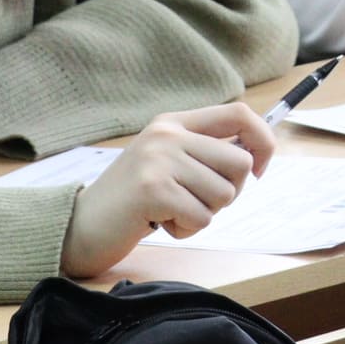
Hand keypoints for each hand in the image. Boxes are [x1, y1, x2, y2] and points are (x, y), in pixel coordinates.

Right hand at [60, 103, 278, 276]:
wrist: (81, 224)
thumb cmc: (133, 199)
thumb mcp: (168, 161)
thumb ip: (205, 153)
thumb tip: (257, 155)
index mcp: (173, 122)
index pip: (239, 114)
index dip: (263, 142)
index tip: (259, 170)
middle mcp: (167, 134)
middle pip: (240, 163)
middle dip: (228, 193)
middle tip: (194, 201)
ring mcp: (159, 160)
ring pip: (224, 194)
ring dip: (203, 214)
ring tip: (170, 211)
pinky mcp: (153, 190)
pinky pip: (202, 218)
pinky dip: (187, 229)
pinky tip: (160, 222)